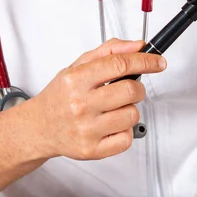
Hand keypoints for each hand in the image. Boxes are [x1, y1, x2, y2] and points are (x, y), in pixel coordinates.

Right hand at [29, 38, 165, 159]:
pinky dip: (125, 132)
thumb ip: (108, 52)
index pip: (120, 64)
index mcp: (75, 80)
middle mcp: (80, 104)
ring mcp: (86, 129)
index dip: (145, 61)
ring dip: (130, 110)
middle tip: (130, 90)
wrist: (38, 128)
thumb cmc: (60, 97)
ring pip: (132, 115)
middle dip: (138, 89)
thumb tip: (137, 46)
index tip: (158, 62)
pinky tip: (111, 126)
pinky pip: (127, 139)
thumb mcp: (77, 67)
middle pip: (131, 91)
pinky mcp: (92, 150)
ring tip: (113, 110)